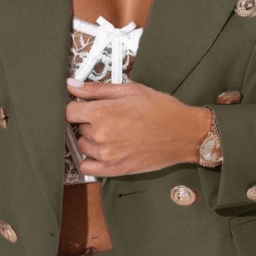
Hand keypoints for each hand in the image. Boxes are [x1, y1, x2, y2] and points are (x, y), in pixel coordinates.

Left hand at [65, 78, 210, 176]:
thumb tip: (72, 85)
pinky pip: (87, 168)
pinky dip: (91, 160)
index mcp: (103, 113)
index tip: (85, 108)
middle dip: (89, 122)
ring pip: (83, 147)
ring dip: (91, 140)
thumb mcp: (130, 90)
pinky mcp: (115, 169)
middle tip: (110, 118)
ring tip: (112, 133)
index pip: (69, 113)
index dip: (77, 108)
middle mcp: (102, 136)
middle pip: (78, 129)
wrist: (185, 133)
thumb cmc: (162, 110)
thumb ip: (97, 89)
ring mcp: (108, 155)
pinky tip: (104, 151)